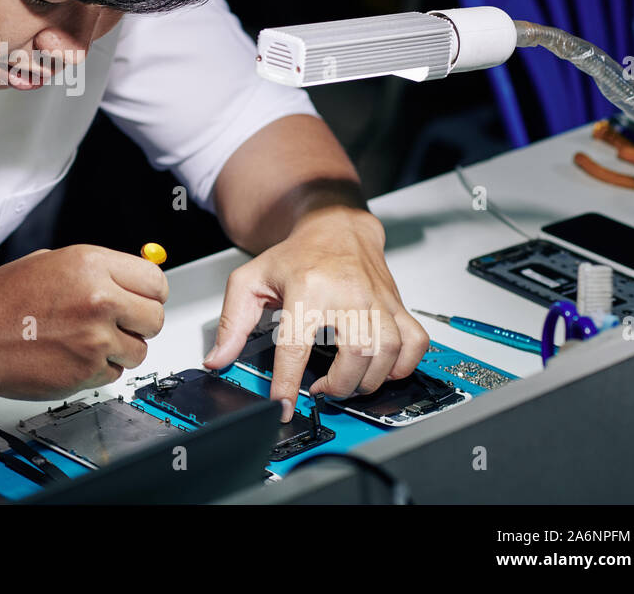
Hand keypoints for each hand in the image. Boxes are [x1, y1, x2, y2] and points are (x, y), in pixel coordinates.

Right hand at [0, 245, 167, 399]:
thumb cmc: (0, 300)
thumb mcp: (51, 263)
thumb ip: (96, 269)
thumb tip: (131, 276)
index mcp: (92, 265)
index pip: (156, 281)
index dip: (151, 293)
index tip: (143, 300)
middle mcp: (99, 299)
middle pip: (155, 318)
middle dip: (140, 323)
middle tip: (120, 323)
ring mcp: (95, 339)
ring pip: (139, 351)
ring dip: (121, 349)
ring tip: (88, 341)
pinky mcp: (86, 372)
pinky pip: (114, 374)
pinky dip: (99, 370)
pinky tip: (72, 356)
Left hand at [201, 206, 428, 420]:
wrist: (334, 227)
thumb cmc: (296, 256)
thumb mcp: (251, 280)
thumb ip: (232, 322)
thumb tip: (218, 359)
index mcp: (307, 289)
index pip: (296, 346)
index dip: (287, 383)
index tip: (283, 406)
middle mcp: (348, 294)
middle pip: (354, 355)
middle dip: (338, 387)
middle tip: (322, 390)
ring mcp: (378, 300)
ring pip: (387, 354)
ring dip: (367, 381)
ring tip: (346, 381)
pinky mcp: (397, 305)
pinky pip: (415, 344)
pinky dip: (403, 366)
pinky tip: (381, 368)